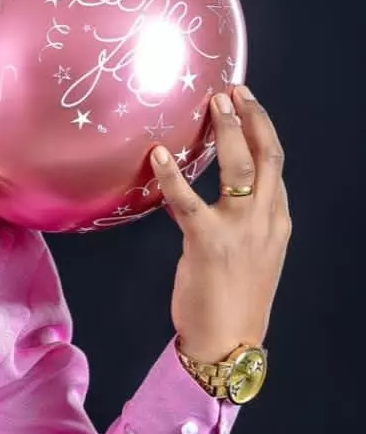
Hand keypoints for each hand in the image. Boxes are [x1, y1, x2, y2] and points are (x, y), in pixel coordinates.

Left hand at [149, 84, 291, 362]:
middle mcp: (265, 221)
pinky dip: (172, 175)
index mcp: (277, 222)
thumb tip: (218, 197)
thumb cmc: (231, 302)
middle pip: (267, 156)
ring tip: (212, 104)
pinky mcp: (208, 242)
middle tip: (231, 91)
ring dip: (226, 132)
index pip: (276, 165)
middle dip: (251, 118)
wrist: (227, 341)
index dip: (263, 129)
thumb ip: (243, 223)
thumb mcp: (251, 256)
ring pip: (239, 168)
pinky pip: (188, 200)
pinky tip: (157, 156)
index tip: (248, 103)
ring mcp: (240, 230)